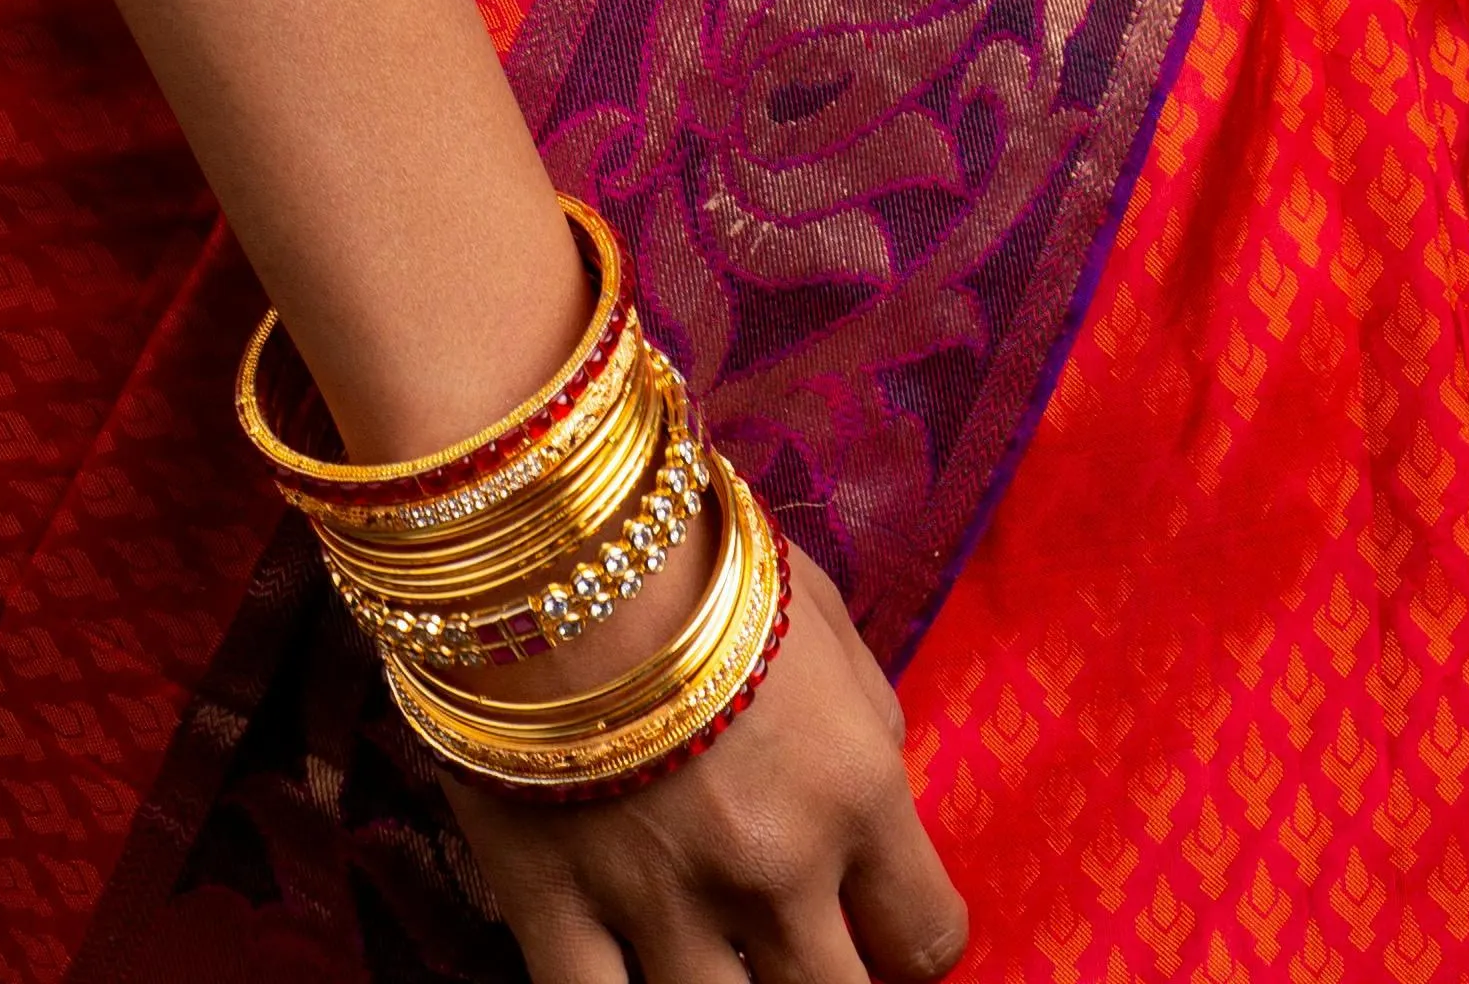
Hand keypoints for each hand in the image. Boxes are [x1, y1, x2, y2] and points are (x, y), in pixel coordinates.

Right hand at [448, 535, 965, 983]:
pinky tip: (623, 969)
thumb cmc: (692, 549)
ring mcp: (662, 905)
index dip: (907, 942)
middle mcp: (775, 868)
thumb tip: (881, 779)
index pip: (927, 939)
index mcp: (853, 788)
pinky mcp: (553, 914)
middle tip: (795, 941)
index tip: (878, 924)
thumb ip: (865, 712)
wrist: (541, 529)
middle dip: (827, 978)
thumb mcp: (815, 609)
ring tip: (707, 945)